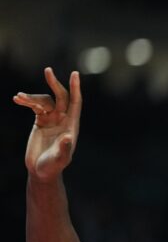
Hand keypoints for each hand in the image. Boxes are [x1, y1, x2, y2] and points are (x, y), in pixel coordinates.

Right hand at [14, 68, 81, 182]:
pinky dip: (26, 102)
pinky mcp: (40, 122)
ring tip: (18, 97)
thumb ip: (64, 148)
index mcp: (71, 125)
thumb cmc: (53, 166)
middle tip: (47, 70)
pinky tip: (17, 100)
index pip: (75, 102)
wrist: (41, 171)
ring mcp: (51, 120)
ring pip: (44, 101)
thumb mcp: (60, 158)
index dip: (75, 88)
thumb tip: (69, 137)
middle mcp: (63, 120)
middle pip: (61, 97)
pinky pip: (34, 107)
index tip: (75, 74)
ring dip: (31, 97)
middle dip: (54, 83)